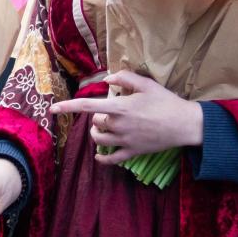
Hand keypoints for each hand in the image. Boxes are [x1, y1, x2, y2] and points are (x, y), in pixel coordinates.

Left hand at [50, 70, 202, 164]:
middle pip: (96, 122)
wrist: (185, 124)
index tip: (52, 109)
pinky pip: (111, 159)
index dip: (68, 107)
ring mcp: (125, 141)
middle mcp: (119, 125)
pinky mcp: (133, 152)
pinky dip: (102, 158)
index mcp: (120, 107)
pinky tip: (99, 156)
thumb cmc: (166, 102)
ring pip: (99, 139)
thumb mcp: (146, 84)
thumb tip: (109, 77)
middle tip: (112, 111)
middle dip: (98, 116)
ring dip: (97, 133)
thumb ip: (125, 78)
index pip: (88, 106)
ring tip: (105, 127)